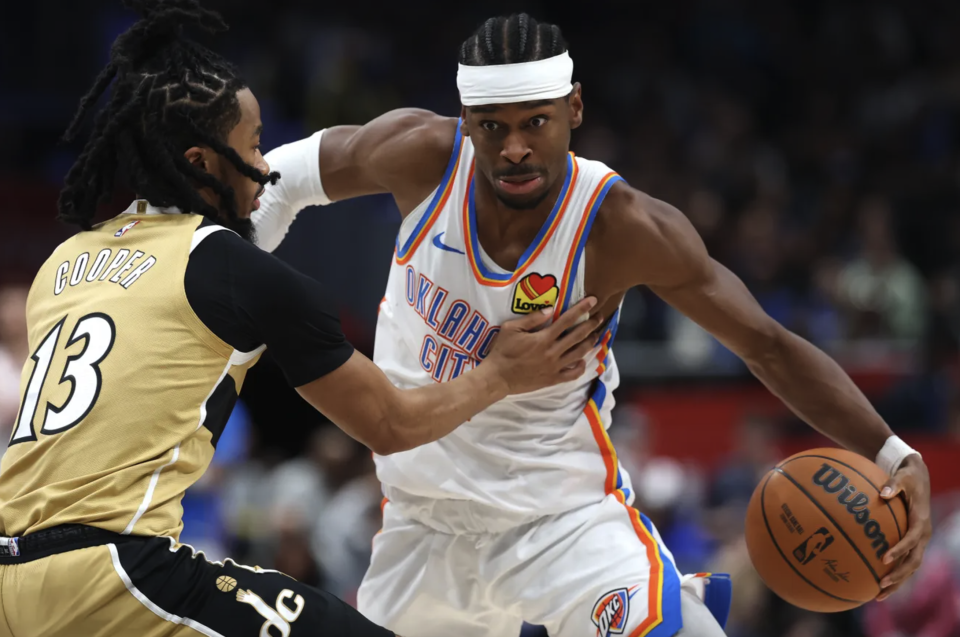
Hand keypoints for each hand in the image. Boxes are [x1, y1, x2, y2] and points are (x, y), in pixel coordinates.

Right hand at [484, 297, 602, 394]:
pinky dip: (580, 367)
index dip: (582, 309)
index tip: (593, 301)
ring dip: (590, 343)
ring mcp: (554, 367)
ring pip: (579, 354)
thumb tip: (550, 309)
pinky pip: (572, 374)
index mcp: (543, 338)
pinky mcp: (553, 379)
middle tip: (600, 317)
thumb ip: (531, 319)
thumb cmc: (502, 351)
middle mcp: (553, 352)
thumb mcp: (510, 328)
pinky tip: (583, 360)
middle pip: (578, 336)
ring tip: (596, 335)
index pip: (567, 320)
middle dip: (591, 324)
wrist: (497, 378)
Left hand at [876, 454, 931, 600]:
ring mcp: (919, 541)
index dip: (900, 550)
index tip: (884, 558)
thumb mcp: (902, 476)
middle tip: (880, 585)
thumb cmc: (907, 476)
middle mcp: (923, 534)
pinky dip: (894, 573)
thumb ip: (893, 485)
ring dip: (897, 582)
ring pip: (910, 567)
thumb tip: (882, 492)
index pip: (912, 540)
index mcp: (921, 521)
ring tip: (878, 595)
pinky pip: (904, 561)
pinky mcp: (913, 542)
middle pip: (913, 561)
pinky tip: (875, 582)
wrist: (919, 476)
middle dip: (899, 575)